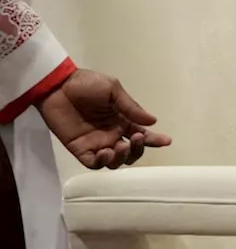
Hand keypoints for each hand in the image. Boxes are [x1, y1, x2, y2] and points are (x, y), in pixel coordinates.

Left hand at [36, 69, 171, 169]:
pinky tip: (105, 152)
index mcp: (122, 120)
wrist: (58, 87)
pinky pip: (94, 163)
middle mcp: (112, 134)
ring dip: (122, 157)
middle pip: (131, 151)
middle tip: (134, 138)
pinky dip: (103, 162)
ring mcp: (96, 143)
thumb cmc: (87, 84)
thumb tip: (152, 121)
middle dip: (138, 149)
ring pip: (115, 161)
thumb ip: (131, 107)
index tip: (166, 141)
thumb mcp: (113, 90)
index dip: (154, 139)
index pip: (141, 133)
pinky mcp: (80, 149)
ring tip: (120, 146)